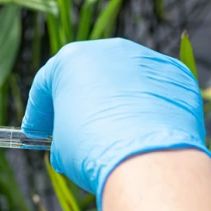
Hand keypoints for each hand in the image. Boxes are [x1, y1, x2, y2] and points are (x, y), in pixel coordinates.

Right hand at [22, 38, 210, 209]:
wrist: (145, 159)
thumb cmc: (91, 148)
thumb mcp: (60, 145)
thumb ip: (62, 132)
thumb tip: (71, 142)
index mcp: (69, 60)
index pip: (45, 84)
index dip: (38, 112)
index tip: (36, 131)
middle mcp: (108, 50)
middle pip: (84, 76)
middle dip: (75, 101)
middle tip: (69, 130)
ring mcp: (145, 59)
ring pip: (120, 80)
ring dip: (110, 102)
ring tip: (109, 133)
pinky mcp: (174, 75)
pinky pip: (151, 91)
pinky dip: (142, 108)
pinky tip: (137, 132)